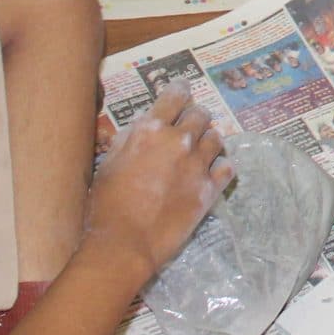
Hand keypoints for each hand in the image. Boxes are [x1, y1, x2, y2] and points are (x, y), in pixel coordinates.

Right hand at [86, 91, 234, 277]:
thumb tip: (145, 125)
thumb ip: (130, 138)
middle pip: (200, 114)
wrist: (124, 243)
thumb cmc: (106, 204)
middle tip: (189, 126)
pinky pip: (227, 167)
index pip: (176, 95)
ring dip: (209, 139)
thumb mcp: (110, 161)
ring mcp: (197, 164)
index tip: (182, 92)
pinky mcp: (209, 189)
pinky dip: (221, 165)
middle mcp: (179, 141)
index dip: (180, 91)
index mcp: (151, 129)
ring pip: (217, 137)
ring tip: (201, 149)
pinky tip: (213, 170)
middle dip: (195, 117)